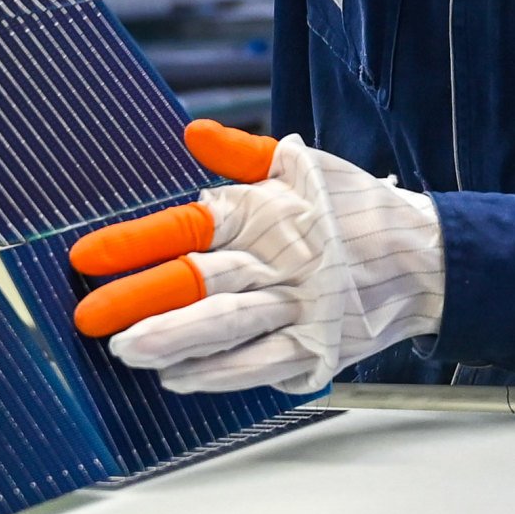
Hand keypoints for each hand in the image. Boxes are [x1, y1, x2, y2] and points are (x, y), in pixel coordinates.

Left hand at [69, 120, 445, 396]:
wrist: (427, 260)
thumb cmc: (357, 212)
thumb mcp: (304, 168)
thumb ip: (242, 154)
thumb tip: (191, 133)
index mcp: (270, 212)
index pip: (192, 224)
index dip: (138, 239)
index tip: (86, 254)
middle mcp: (282, 261)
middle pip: (203, 280)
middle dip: (142, 297)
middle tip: (90, 316)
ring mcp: (301, 309)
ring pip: (229, 326)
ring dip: (174, 340)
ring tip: (127, 352)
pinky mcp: (319, 349)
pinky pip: (261, 365)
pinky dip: (219, 375)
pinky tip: (178, 380)